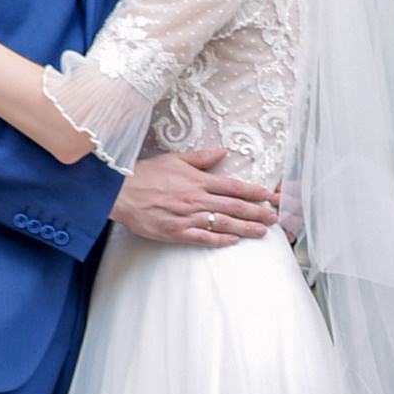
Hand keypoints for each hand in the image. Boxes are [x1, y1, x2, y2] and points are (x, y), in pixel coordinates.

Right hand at [112, 147, 278, 246]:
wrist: (119, 192)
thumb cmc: (145, 174)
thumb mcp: (175, 159)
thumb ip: (201, 158)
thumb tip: (223, 152)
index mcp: (197, 180)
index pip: (233, 186)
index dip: (254, 192)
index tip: (269, 196)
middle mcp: (196, 199)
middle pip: (233, 207)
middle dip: (257, 212)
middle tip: (274, 217)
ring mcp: (186, 217)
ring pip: (223, 224)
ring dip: (245, 228)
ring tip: (262, 231)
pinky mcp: (176, 232)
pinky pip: (202, 238)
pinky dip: (220, 240)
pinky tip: (234, 241)